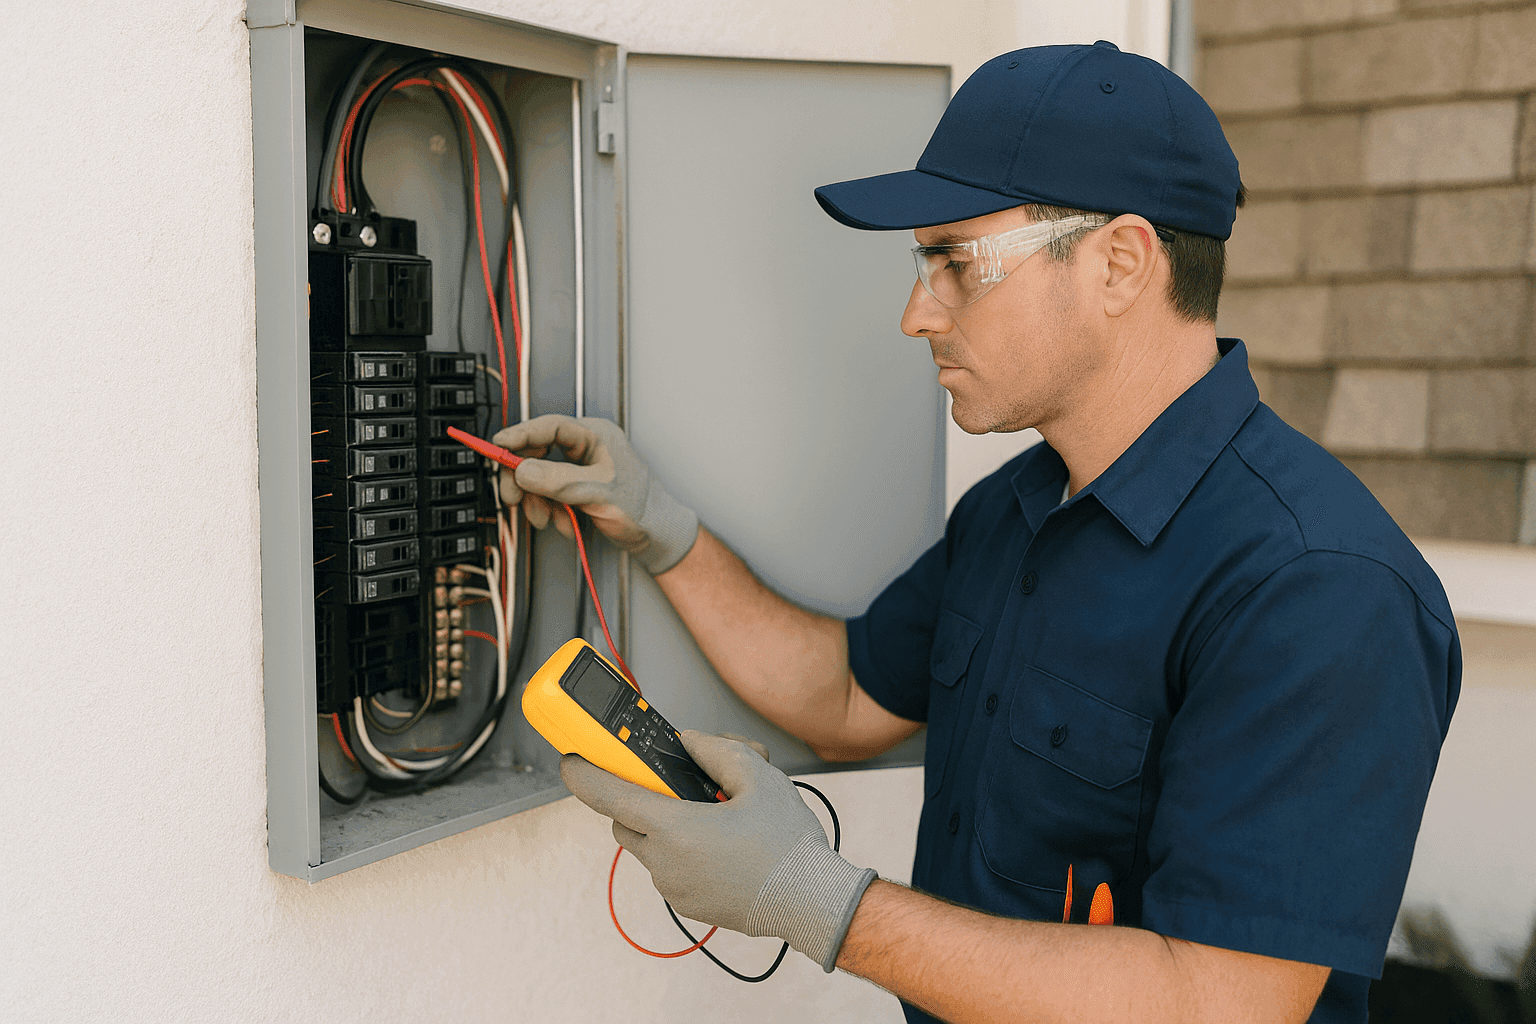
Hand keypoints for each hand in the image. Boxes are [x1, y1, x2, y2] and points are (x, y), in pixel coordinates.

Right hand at [491, 415, 697, 573]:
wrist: (657, 536)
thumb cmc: (642, 508)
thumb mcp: (596, 493)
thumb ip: (558, 480)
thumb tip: (523, 470)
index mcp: (595, 436)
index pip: (550, 427)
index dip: (520, 435)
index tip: (497, 446)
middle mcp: (586, 448)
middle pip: (538, 453)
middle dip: (524, 479)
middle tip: (513, 498)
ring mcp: (580, 468)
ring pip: (541, 477)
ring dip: (537, 501)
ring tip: (545, 519)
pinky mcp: (577, 488)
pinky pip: (550, 494)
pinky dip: (550, 510)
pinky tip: (561, 523)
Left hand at [561, 731, 877, 971]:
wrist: (810, 902)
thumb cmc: (787, 845)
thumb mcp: (759, 776)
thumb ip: (715, 750)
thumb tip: (688, 744)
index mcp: (675, 829)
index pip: (610, 797)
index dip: (584, 775)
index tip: (570, 760)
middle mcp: (665, 862)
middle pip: (626, 820)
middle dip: (641, 798)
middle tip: (677, 786)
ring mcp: (673, 887)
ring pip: (648, 844)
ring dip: (665, 825)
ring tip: (715, 817)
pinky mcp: (686, 903)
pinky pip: (668, 867)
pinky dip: (681, 850)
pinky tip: (721, 843)